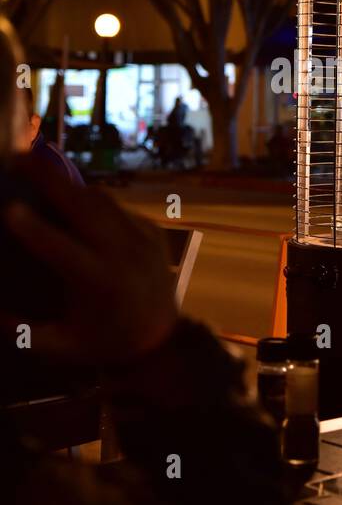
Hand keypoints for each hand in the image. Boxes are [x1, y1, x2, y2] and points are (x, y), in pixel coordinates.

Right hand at [3, 159, 176, 364]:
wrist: (163, 339)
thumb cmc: (106, 342)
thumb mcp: (63, 347)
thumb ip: (25, 334)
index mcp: (100, 285)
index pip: (63, 251)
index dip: (36, 230)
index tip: (10, 208)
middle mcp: (124, 255)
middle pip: (85, 208)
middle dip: (50, 180)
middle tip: (18, 157)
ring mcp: (142, 239)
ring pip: (101, 200)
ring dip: (68, 182)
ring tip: (38, 164)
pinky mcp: (151, 231)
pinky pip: (117, 207)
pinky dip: (91, 198)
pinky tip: (69, 191)